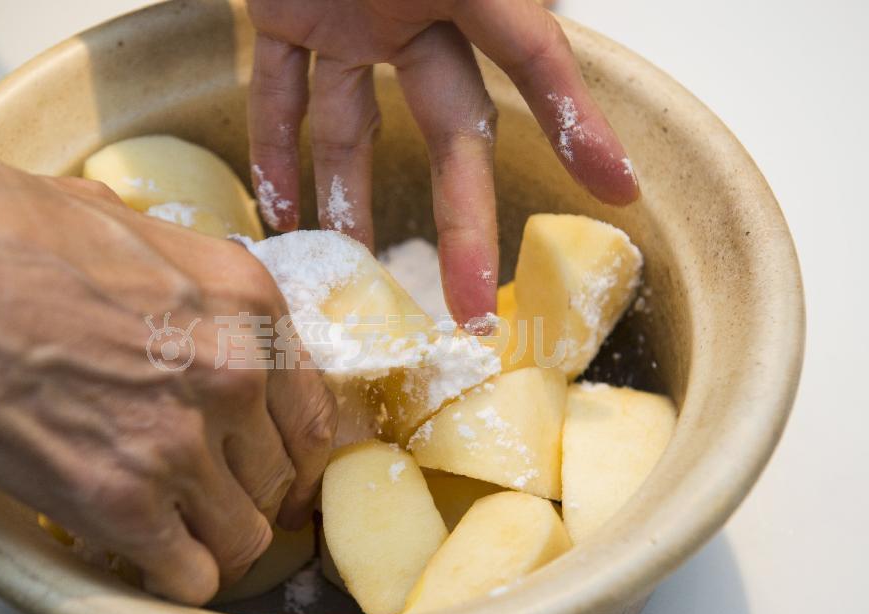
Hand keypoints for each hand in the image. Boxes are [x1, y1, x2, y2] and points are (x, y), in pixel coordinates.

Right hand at [0, 158, 336, 604]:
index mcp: (247, 304)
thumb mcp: (125, 222)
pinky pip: (191, 576)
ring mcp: (185, 443)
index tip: (274, 468)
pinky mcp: (125, 503)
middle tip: (212, 495)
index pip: (311, 410)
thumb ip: (180, 271)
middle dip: (247, 491)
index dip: (292, 450)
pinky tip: (147, 552)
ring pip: (246, 536)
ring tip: (178, 529)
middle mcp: (234, 376)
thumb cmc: (0, 238)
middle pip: (281, 476)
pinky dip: (175, 574)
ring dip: (215, 539)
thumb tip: (179, 289)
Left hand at [246, 0, 637, 325]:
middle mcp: (414, 7)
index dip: (577, 123)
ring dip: (353, 202)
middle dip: (462, 218)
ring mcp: (347, 15)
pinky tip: (280, 209)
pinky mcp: (281, 12)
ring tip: (357, 275)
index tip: (618, 190)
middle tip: (469, 304)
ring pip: (354, 128)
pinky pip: (277, 94)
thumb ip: (512, 6)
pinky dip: (274, 149)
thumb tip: (574, 94)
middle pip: (449, 129)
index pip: (535, 62)